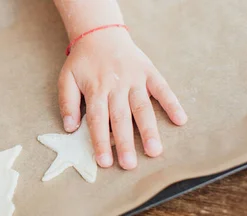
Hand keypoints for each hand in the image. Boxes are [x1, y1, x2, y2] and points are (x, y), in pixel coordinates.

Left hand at [58, 28, 187, 169]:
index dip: (100, 142)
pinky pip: (162, 88)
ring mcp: (134, 79)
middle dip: (125, 143)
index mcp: (95, 90)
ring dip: (149, 130)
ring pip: (142, 107)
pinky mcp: (149, 72)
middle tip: (129, 165)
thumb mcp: (66, 78)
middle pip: (120, 118)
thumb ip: (67, 102)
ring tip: (155, 151)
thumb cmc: (82, 62)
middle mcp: (116, 86)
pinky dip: (172, 103)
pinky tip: (180, 120)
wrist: (100, 34)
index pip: (97, 120)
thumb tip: (70, 128)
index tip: (104, 162)